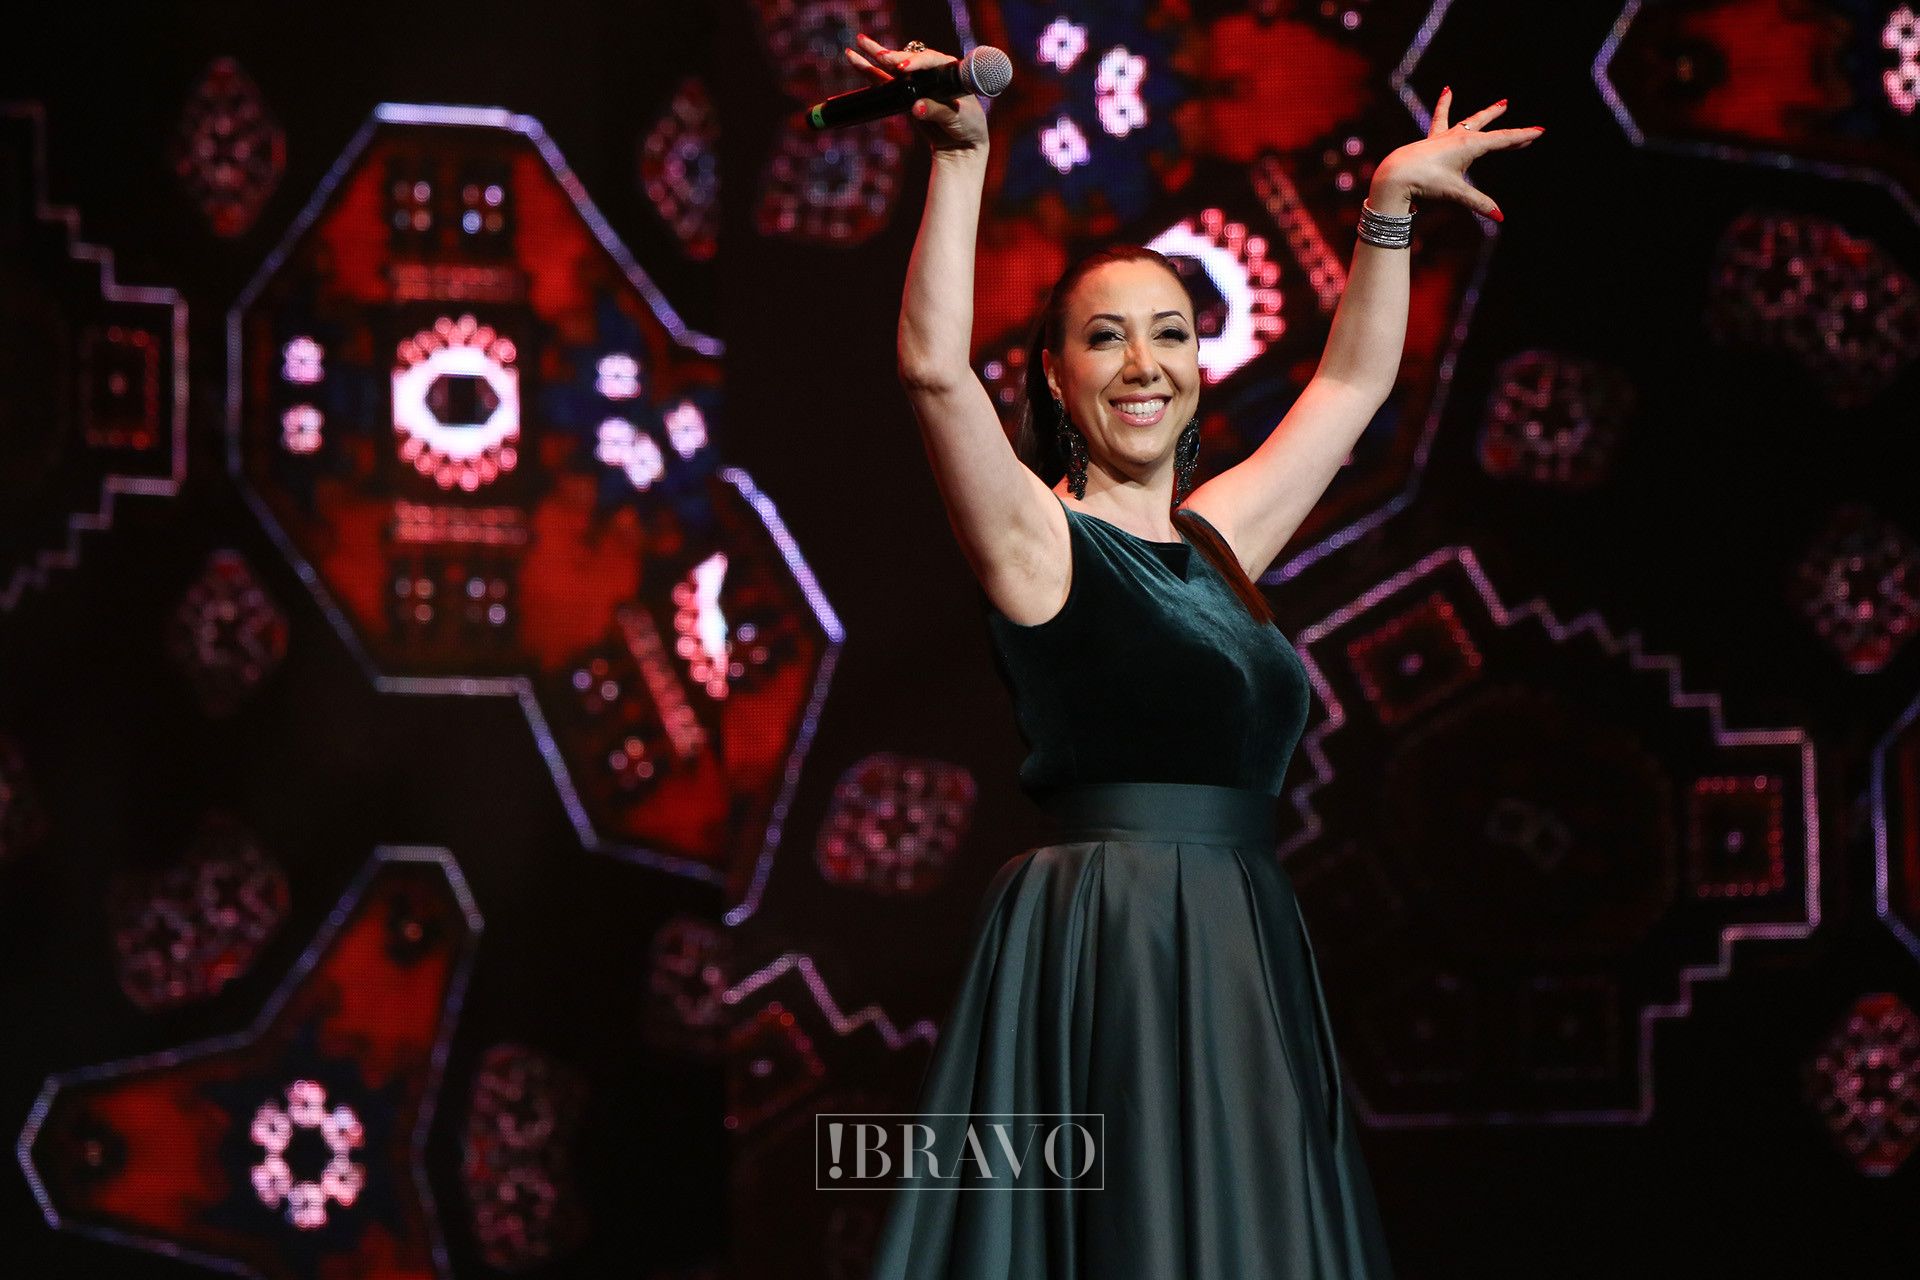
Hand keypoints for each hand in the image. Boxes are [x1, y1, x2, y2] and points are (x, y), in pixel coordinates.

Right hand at [844, 33, 989, 154]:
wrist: (962, 143)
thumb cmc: (969, 125)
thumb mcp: (957, 118)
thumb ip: (937, 111)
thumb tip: (916, 108)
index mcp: (949, 70)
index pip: (931, 60)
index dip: (916, 62)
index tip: (904, 68)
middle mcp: (931, 71)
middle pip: (909, 59)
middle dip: (893, 56)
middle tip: (880, 55)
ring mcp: (917, 82)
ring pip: (894, 67)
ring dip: (876, 55)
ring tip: (859, 43)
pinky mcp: (905, 94)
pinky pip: (886, 81)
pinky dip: (871, 72)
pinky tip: (856, 59)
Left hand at [1369, 89, 1542, 221]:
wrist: (1396, 174)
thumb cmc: (1425, 182)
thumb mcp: (1455, 193)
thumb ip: (1479, 203)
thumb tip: (1501, 217)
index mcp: (1470, 145)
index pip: (1502, 140)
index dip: (1521, 136)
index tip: (1539, 131)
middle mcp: (1459, 136)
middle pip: (1489, 129)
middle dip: (1507, 129)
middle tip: (1524, 126)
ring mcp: (1444, 136)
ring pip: (1469, 121)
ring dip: (1485, 115)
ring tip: (1501, 104)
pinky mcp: (1431, 140)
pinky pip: (1440, 119)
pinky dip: (1445, 106)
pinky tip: (1447, 92)